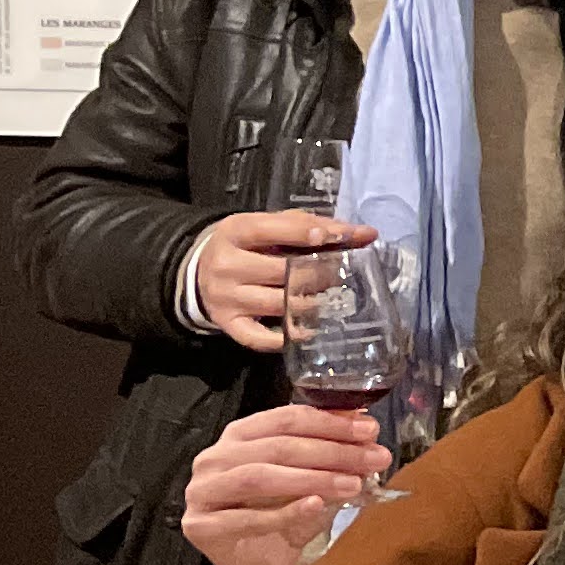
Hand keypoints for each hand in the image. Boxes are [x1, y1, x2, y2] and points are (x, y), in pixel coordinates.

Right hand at [177, 403, 392, 564]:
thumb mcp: (312, 477)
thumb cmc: (284, 514)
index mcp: (239, 435)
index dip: (331, 423)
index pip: (286, 419)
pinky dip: (286, 511)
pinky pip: (247, 517)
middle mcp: (213, 458)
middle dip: (331, 451)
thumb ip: (330, 449)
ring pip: (259, 477)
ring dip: (312, 478)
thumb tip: (365, 424)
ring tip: (352, 484)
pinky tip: (316, 505)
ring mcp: (201, 491)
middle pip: (277, 447)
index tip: (371, 431)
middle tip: (373, 459)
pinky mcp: (199, 526)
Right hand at [190, 211, 374, 351]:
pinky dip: (287, 337)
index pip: (276, 230)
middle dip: (319, 273)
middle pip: (283, 271)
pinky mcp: (227, 324)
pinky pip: (259, 338)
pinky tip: (309, 330)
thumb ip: (312, 226)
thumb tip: (365, 234)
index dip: (312, 234)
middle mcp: (226, 265)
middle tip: (342, 274)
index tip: (344, 237)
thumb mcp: (269, 226)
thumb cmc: (248, 245)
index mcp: (235, 231)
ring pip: (278, 304)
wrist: (199, 270)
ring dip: (311, 303)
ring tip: (331, 298)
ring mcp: (225, 297)